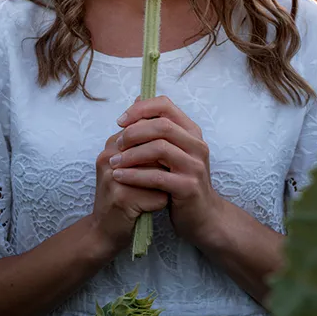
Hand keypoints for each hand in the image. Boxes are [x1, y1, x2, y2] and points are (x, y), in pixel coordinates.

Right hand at [91, 130, 168, 255]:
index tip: (166, 161)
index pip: (145, 130)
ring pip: (158, 172)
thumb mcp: (129, 167)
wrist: (104, 231)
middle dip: (166, 165)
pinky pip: (156, 195)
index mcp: (111, 146)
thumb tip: (173, 132)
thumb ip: (143, 148)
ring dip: (166, 183)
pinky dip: (161, 202)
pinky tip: (154, 207)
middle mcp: (109, 158)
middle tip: (168, 177)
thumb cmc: (123, 196)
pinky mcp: (121, 199)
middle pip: (154, 150)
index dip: (161, 146)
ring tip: (160, 191)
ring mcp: (113, 178)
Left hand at [112, 96, 221, 247]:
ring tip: (114, 162)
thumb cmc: (181, 181)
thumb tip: (137, 98)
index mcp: (192, 132)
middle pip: (162, 126)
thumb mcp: (173, 151)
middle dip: (134, 132)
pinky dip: (134, 175)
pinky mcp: (188, 187)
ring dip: (131, 154)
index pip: (165, 106)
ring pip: (159, 148)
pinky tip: (119, 177)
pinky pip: (157, 176)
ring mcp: (195, 166)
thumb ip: (157, 129)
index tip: (120, 120)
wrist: (203, 217)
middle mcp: (197, 145)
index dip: (140, 109)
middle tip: (116, 143)